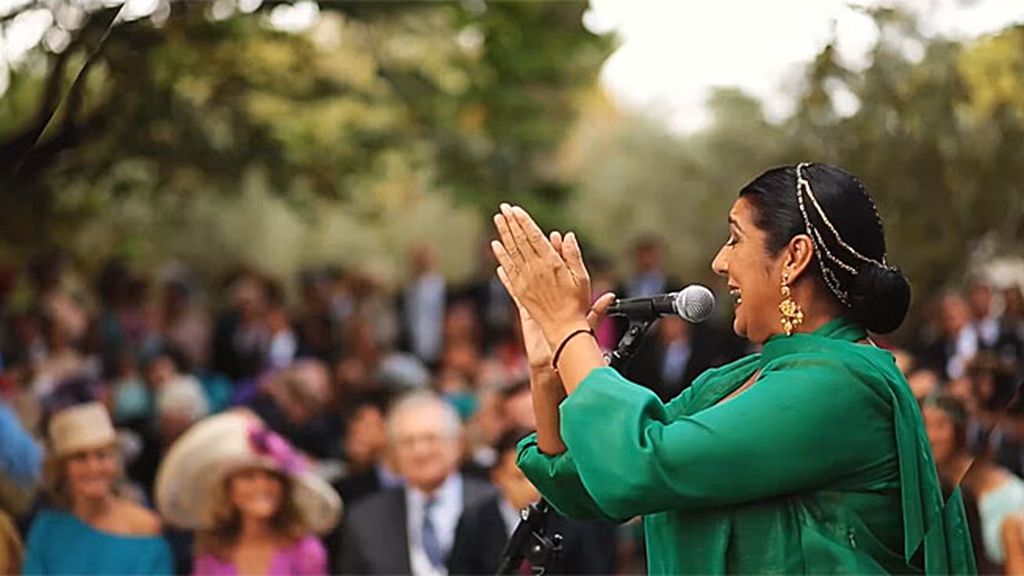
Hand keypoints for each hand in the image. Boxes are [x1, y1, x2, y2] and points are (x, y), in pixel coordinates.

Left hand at [491, 205, 610, 352]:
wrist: (564, 329)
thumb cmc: (577, 304)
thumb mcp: (582, 277)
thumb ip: (572, 255)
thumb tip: (566, 236)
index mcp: (551, 263)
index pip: (533, 237)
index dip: (523, 222)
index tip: (515, 209)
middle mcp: (535, 270)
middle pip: (519, 241)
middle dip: (511, 223)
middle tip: (503, 208)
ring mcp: (525, 280)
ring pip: (511, 253)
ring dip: (504, 235)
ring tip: (498, 220)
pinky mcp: (520, 291)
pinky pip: (507, 270)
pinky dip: (501, 257)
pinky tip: (496, 247)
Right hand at [502, 233, 615, 369]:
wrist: (557, 355)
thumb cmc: (573, 339)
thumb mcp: (590, 323)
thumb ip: (599, 309)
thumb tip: (610, 296)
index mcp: (563, 292)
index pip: (559, 266)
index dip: (556, 249)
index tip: (556, 235)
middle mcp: (547, 291)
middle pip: (535, 260)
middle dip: (528, 241)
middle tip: (524, 225)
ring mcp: (533, 296)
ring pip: (520, 269)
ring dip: (512, 251)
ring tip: (504, 236)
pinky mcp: (523, 306)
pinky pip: (512, 288)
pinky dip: (505, 276)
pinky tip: (499, 267)